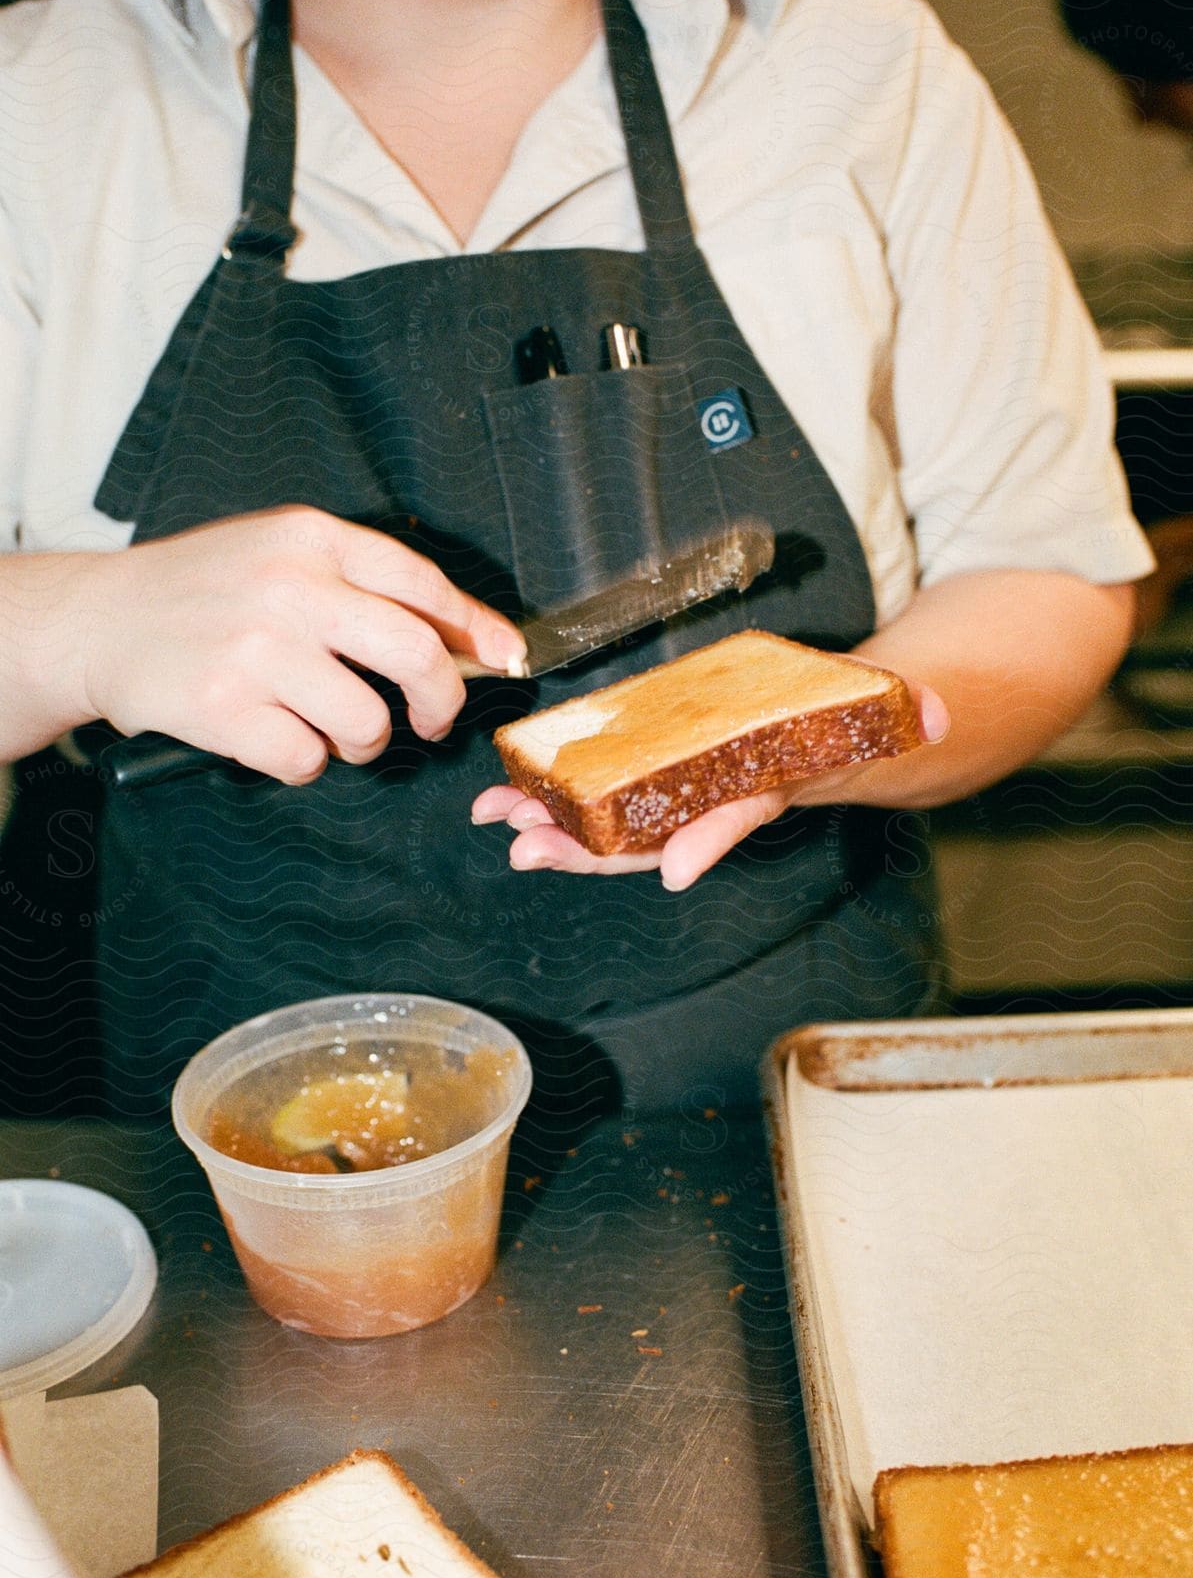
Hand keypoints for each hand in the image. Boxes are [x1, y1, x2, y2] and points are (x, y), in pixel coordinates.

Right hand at [79, 506, 525, 781]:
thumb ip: (359, 582)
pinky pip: (307, 759)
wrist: (98, 618)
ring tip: (330, 730)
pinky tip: (276, 738)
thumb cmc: (201, 590)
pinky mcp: (225, 707)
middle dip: (442, 700)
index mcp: (312, 538)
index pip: (423, 584)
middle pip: (415, 654)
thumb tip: (461, 636)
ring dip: (363, 743)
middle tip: (432, 721)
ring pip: (365, 721)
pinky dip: (305, 763)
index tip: (505, 659)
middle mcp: (291, 587)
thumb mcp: (279, 552)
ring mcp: (257, 648)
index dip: (476, 629)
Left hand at [473, 679, 947, 889]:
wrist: (846, 729)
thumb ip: (916, 710)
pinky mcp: (666, 772)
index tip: (673, 867)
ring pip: (620, 824)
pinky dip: (562, 797)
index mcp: (778, 781)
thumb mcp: (891, 712)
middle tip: (530, 844)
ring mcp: (690, 791)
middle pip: (658, 834)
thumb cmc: (855, 718)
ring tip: (502, 822)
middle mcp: (725, 797)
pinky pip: (610, 795)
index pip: (744, 812)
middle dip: (594, 846)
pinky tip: (514, 796)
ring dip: (560, 825)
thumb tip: (944, 711)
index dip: (711, 839)